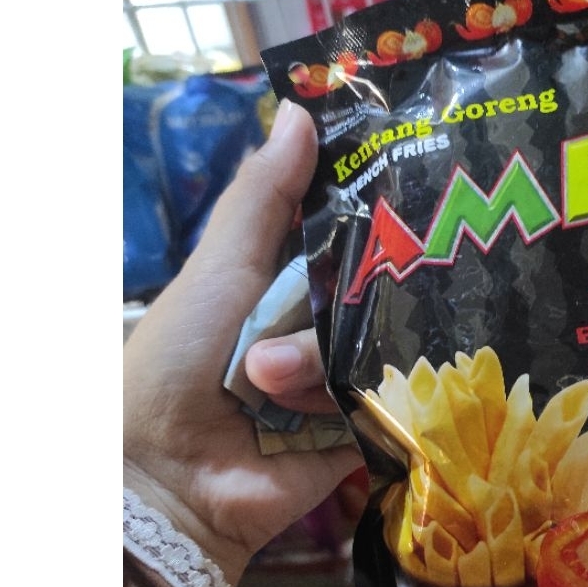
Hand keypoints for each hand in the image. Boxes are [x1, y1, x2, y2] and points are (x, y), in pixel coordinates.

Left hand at [123, 100, 362, 585]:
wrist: (166, 476)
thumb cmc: (179, 358)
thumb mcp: (220, 266)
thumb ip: (262, 198)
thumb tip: (301, 111)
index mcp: (291, 284)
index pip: (354, 238)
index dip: (383, 212)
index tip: (422, 177)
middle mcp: (326, 329)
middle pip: (381, 293)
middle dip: (371, 290)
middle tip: (397, 271)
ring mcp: (348, 383)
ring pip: (383, 349)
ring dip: (320, 366)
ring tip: (268, 387)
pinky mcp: (366, 433)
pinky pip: (394, 405)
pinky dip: (368, 404)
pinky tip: (355, 398)